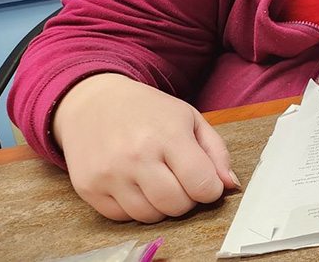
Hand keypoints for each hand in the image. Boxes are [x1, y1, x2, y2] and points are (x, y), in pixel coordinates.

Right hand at [52, 73, 238, 222]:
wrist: (93, 102)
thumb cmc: (147, 110)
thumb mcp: (189, 118)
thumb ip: (216, 152)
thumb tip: (230, 185)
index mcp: (168, 134)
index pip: (202, 184)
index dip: (211, 189)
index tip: (206, 182)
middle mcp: (137, 156)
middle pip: (177, 205)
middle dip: (187, 198)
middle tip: (180, 181)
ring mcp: (110, 174)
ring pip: (150, 216)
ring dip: (160, 205)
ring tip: (157, 181)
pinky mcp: (88, 188)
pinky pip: (122, 217)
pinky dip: (134, 207)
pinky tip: (134, 185)